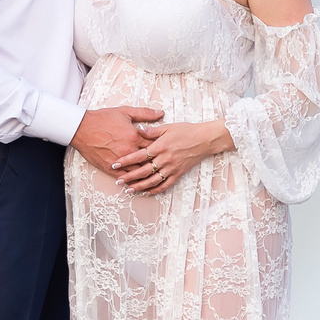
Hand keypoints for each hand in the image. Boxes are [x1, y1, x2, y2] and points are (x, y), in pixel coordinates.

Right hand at [71, 106, 164, 173]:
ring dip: (146, 177)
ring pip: (138, 173)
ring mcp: (119, 161)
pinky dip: (131, 181)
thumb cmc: (103, 118)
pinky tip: (136, 184)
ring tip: (154, 180)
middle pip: (149, 161)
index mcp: (135, 137)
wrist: (82, 128)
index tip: (168, 151)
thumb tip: (161, 113)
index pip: (155, 146)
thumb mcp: (125, 112)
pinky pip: (123, 177)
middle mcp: (129, 150)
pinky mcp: (109, 167)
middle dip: (157, 164)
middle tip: (165, 167)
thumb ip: (145, 113)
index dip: (162, 149)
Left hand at [114, 120, 231, 195]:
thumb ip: (151, 130)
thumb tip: (137, 129)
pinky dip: (155, 190)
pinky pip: (165, 185)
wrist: (205, 139)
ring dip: (140, 187)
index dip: (126, 160)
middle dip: (129, 177)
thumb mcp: (168, 127)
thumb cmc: (186, 131)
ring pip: (153, 181)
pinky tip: (146, 193)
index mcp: (161, 146)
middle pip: (144, 171)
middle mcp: (165, 159)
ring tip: (129, 190)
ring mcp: (172, 168)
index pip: (139, 155)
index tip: (115, 164)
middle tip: (118, 181)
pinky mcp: (178, 173)